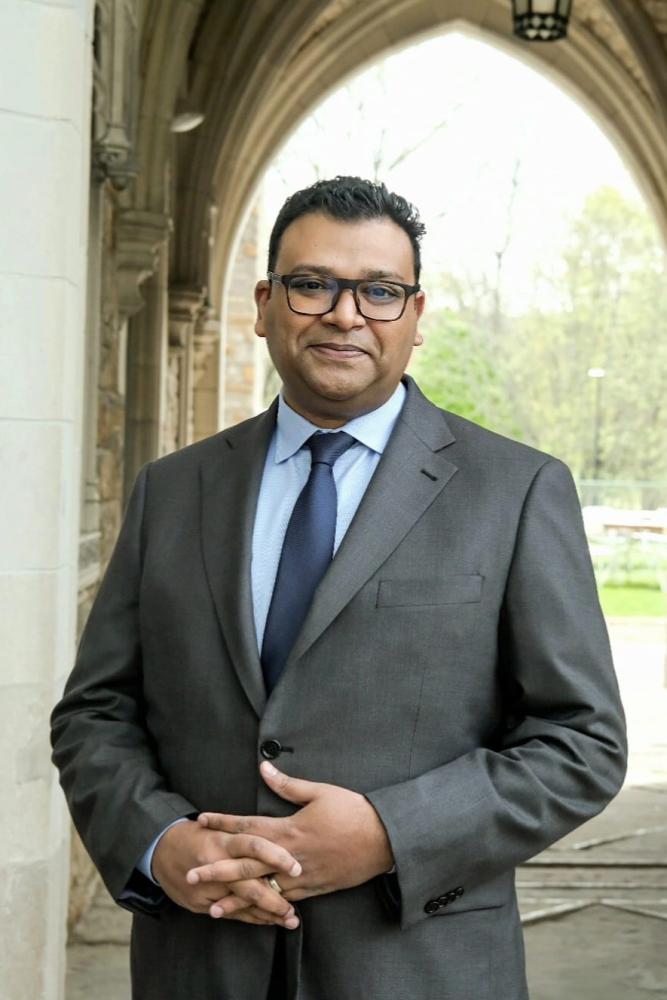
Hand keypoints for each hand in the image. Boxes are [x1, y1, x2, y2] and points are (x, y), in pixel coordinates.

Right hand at [151, 818, 301, 927]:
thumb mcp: (222, 825)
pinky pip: (231, 914)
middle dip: (274, 897)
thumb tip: (284, 836)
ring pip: (241, 903)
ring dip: (267, 912)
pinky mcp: (200, 904)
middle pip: (248, 882)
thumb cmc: (201, 833)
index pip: (253, 846)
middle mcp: (215, 863)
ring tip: (291, 919)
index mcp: (223, 839)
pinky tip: (271, 921)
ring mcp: (207, 887)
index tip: (297, 867)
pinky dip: (252, 918)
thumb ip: (248, 832)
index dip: (276, 856)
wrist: (161, 849)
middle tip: (296, 906)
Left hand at [192, 762, 393, 909]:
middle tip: (192, 875)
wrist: (384, 839)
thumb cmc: (353, 811)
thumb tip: (263, 768)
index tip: (201, 820)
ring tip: (213, 906)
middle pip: (247, 865)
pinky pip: (286, 901)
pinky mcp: (315, 888)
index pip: (248, 827)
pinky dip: (266, 908)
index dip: (223, 823)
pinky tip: (253, 914)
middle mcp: (290, 856)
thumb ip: (288, 785)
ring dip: (237, 899)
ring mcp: (303, 876)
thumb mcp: (320, 791)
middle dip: (217, 870)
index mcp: (290, 829)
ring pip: (263, 890)